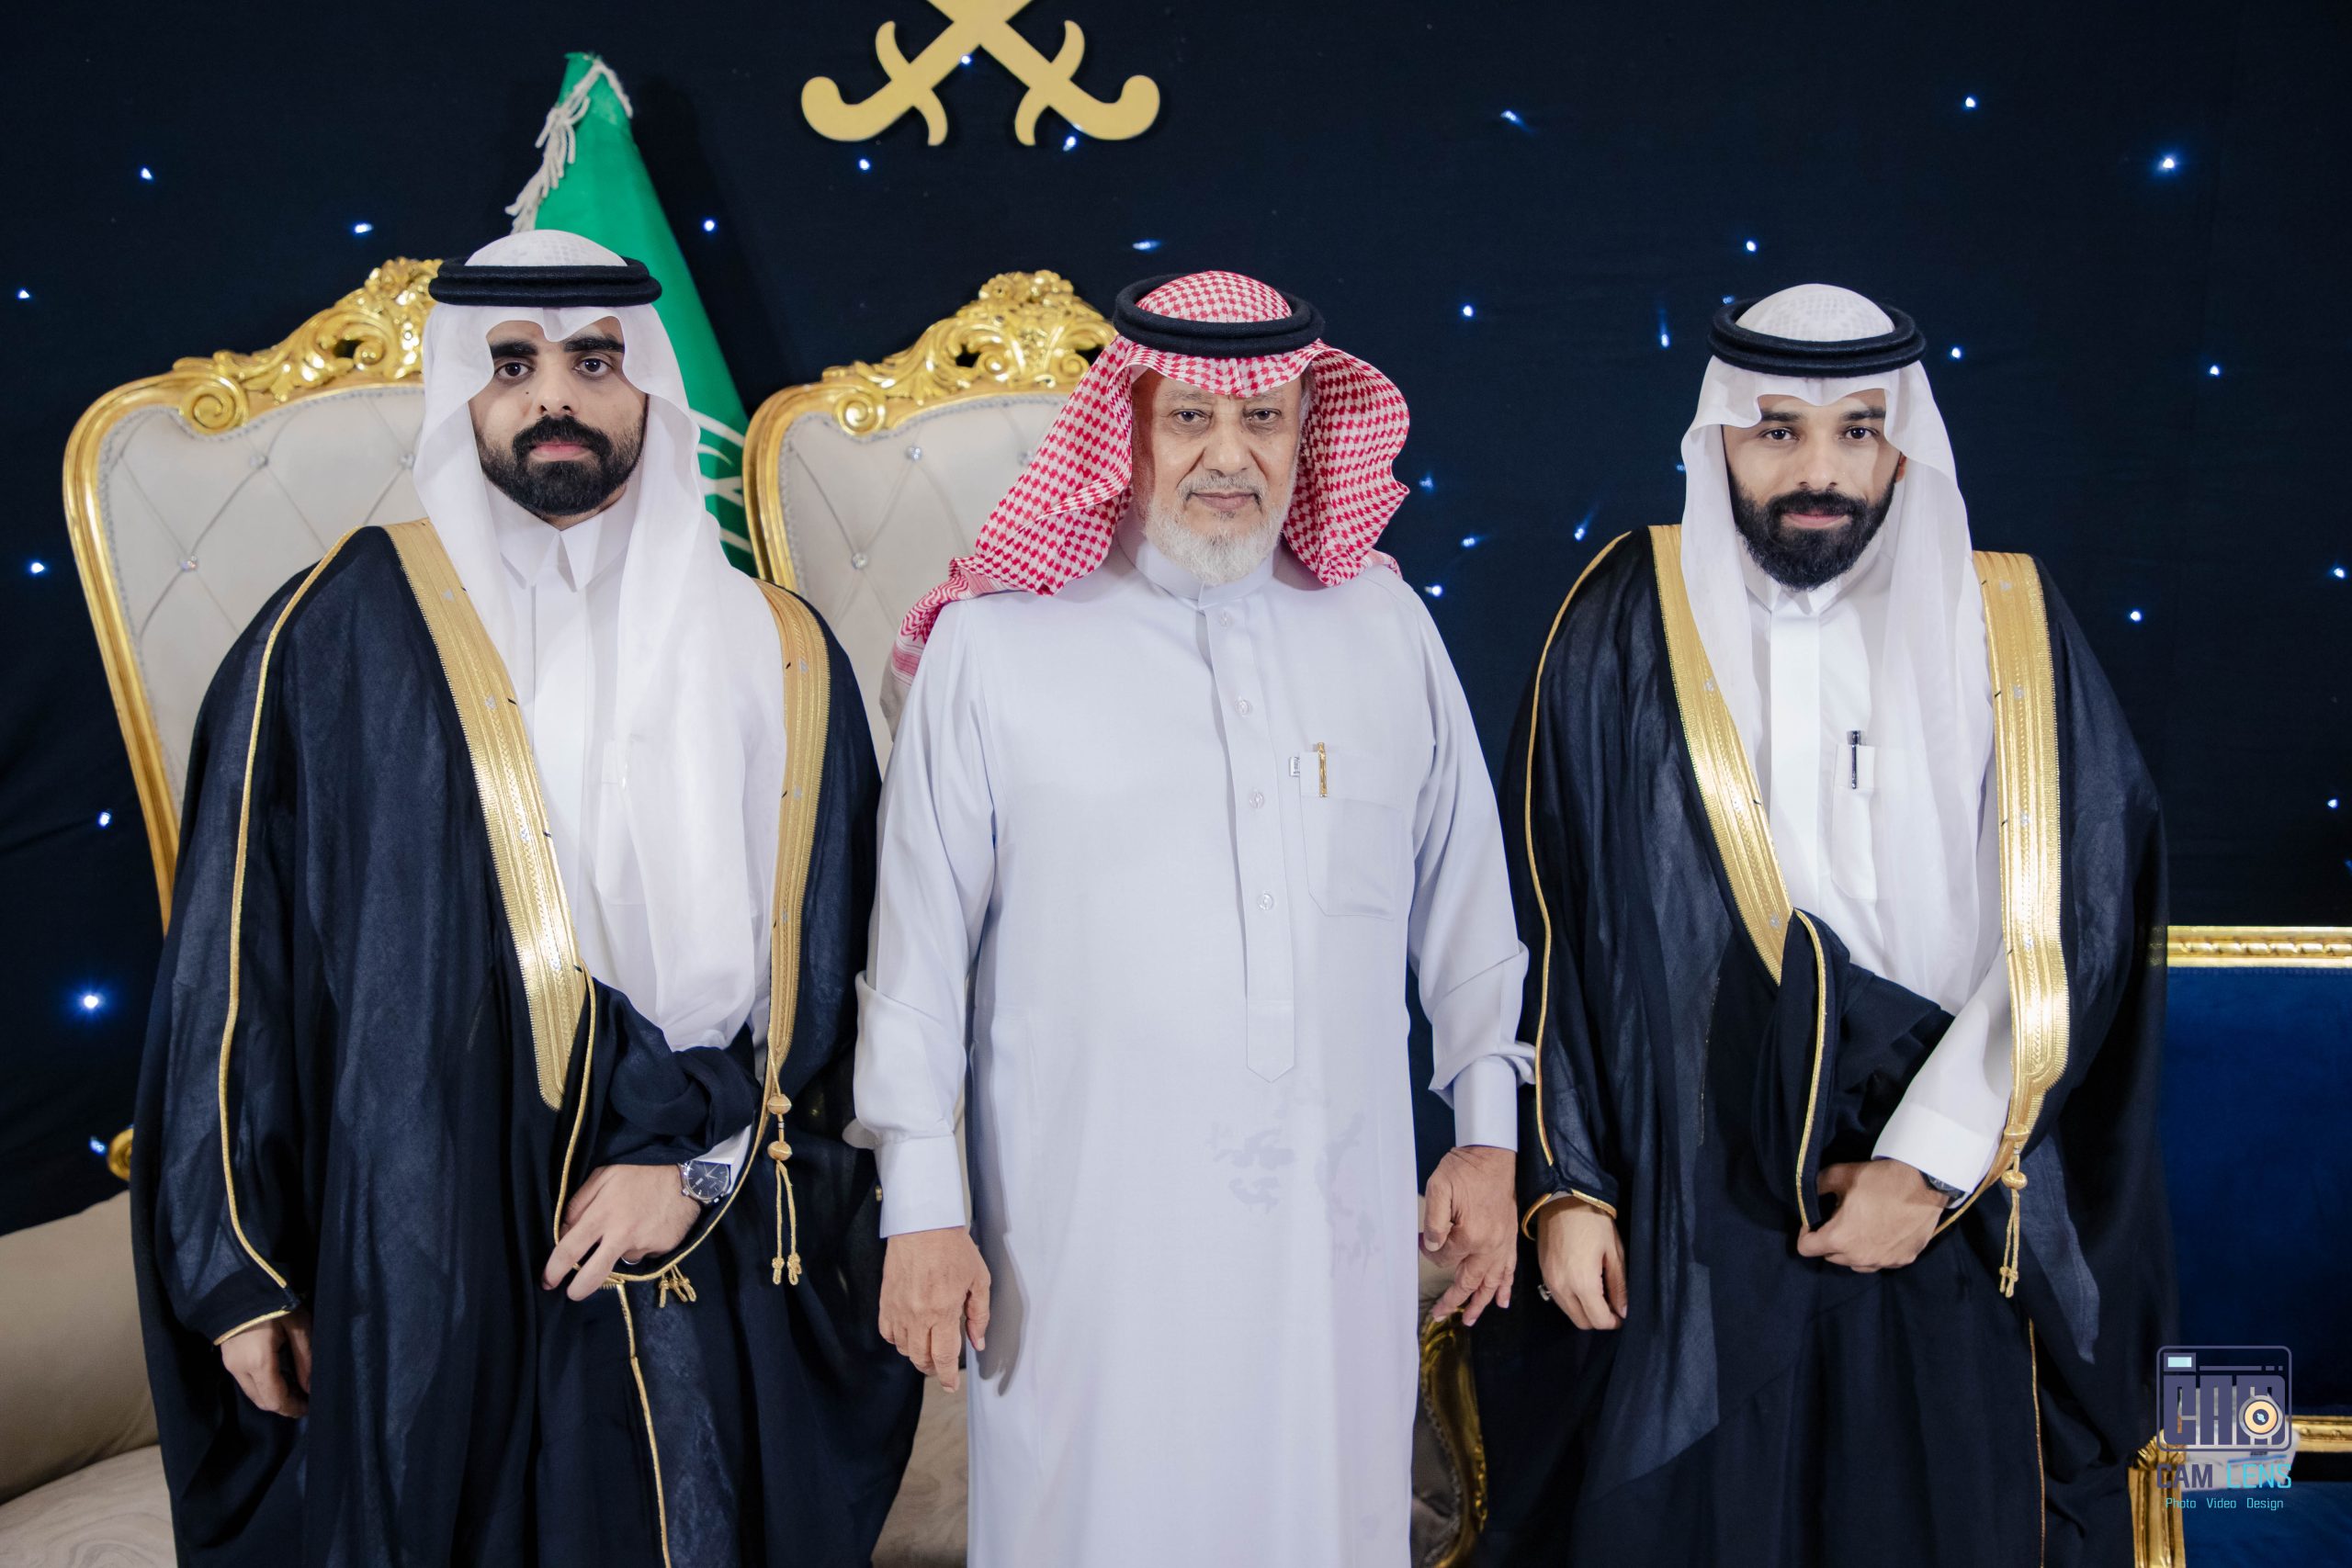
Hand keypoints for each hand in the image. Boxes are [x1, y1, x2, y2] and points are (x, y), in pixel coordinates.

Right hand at [220, 1307, 311, 1416]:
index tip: (310, 1407)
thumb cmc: (274, 1303)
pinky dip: (263, 1386)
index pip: (275, 1400)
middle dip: (284, 1404)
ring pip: (253, 1394)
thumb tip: (311, 1388)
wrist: (239, 1287)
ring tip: (296, 1386)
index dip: (293, 1408)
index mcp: (259, 1362)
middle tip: (305, 1398)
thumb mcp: (298, 1327)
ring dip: (273, 1395)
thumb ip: (306, 1359)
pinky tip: (280, 1376)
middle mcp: (240, 1369)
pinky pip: (246, 1382)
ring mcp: (230, 1366)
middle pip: (263, 1401)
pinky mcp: (228, 1360)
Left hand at [542, 1164, 701, 1300]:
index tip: (547, 1280)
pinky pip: (644, 1253)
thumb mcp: (603, 1175)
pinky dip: (642, 1244)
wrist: (688, 1172)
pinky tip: (649, 1225)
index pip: (569, 1251)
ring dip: (619, 1250)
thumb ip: (579, 1203)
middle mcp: (622, 1235)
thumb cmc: (640, 1170)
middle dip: (578, 1290)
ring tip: (631, 1224)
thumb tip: (564, 1231)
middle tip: (573, 1292)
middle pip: (593, 1276)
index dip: (553, 1270)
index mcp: (602, 1215)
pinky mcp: (663, 1249)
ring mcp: (644, 1244)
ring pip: (621, 1260)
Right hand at [879, 1227, 990, 1391]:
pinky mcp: (885, 1300)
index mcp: (942, 1310)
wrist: (923, 1223)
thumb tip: (977, 1342)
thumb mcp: (979, 1280)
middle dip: (933, 1368)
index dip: (947, 1378)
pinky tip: (910, 1333)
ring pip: (903, 1349)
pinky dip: (898, 1339)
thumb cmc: (953, 1247)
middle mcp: (917, 1314)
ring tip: (928, 1346)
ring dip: (916, 1354)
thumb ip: (979, 1315)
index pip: (942, 1357)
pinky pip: (887, 1333)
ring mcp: (898, 1308)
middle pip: (920, 1358)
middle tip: (941, 1365)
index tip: (951, 1386)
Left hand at [1423, 1145, 1516, 1325]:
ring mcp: (1503, 1244)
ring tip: (1470, 1319)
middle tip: (1440, 1315)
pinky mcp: (1510, 1238)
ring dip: (1481, 1303)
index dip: (1428, 1253)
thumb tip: (1431, 1247)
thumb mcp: (1439, 1188)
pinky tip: (1503, 1300)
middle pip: (1469, 1281)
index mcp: (1470, 1235)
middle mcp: (1489, 1246)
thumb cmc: (1465, 1169)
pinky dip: (1506, 1286)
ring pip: (1492, 1282)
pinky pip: (1510, 1270)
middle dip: (1454, 1300)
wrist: (1494, 1155)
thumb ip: (1434, 1222)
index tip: (1419, 1241)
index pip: (1444, 1258)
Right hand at [1536, 1200, 1626, 1329]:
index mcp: (1583, 1284)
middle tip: (1612, 1305)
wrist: (1561, 1199)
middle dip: (1599, 1319)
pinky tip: (1583, 1284)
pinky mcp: (1543, 1274)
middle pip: (1582, 1322)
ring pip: (1569, 1313)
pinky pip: (1559, 1299)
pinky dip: (1572, 1300)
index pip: (1599, 1321)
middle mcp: (1562, 1289)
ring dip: (1584, 1311)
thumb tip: (1623, 1311)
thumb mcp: (1613, 1252)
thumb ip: (1619, 1285)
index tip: (1622, 1313)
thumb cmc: (1594, 1221)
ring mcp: (1549, 1282)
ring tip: (1599, 1293)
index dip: (1614, 1322)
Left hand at [1795, 1159, 1945, 1272]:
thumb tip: (1808, 1194)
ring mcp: (1883, 1261)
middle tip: (1838, 1220)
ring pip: (1855, 1263)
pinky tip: (1881, 1233)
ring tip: (1860, 1228)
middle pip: (1831, 1257)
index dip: (1805, 1233)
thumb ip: (1817, 1186)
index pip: (1805, 1249)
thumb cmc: (1880, 1180)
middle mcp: (1859, 1257)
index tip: (1814, 1221)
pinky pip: (1880, 1262)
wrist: (1924, 1184)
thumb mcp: (1840, 1175)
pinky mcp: (1903, 1260)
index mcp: (1840, 1238)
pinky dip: (1875, 1252)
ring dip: (1851, 1250)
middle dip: (1829, 1241)